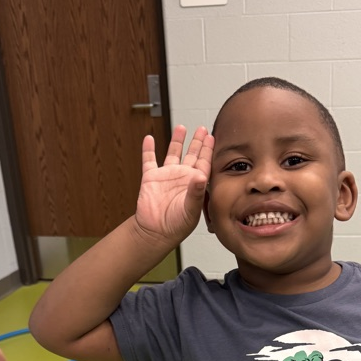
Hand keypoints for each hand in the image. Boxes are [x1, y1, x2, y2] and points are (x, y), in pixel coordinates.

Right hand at [134, 125, 212, 247]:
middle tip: (203, 129)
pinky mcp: (150, 178)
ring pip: (173, 153)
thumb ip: (196, 192)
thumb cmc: (176, 226)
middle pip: (191, 154)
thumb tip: (201, 175)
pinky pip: (149, 160)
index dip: (207, 150)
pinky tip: (149, 138)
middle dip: (197, 142)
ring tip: (182, 128)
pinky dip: (148, 149)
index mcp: (194, 184)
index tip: (212, 137)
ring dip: (177, 141)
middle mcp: (182, 177)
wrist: (155, 232)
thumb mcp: (190, 210)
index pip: (204, 163)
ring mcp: (166, 176)